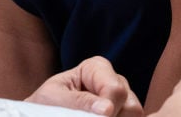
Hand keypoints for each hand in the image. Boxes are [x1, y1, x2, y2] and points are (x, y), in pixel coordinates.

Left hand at [25, 56, 142, 116]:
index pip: (115, 89)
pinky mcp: (123, 114)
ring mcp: (123, 101)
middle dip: (112, 116)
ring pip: (135, 116)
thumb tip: (107, 109)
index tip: (89, 116)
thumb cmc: (45, 103)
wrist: (45, 111)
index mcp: (97, 68)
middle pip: (131, 105)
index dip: (106, 107)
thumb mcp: (55, 98)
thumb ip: (79, 101)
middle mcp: (115, 81)